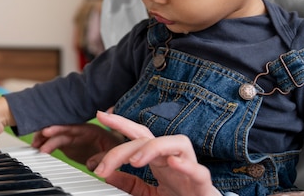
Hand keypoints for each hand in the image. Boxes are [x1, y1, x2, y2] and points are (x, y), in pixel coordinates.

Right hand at [32, 122, 124, 167]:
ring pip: (55, 137)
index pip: (72, 127)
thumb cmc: (117, 146)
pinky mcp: (69, 145)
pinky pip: (55, 144)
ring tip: (34, 146)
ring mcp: (73, 138)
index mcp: (90, 129)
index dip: (59, 128)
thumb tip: (91, 166)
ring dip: (44, 139)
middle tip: (37, 138)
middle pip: (61, 130)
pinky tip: (38, 149)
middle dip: (48, 133)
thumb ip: (103, 157)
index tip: (47, 130)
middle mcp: (79, 131)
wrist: (117, 150)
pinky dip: (46, 145)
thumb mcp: (113, 150)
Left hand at [93, 111, 220, 195]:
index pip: (138, 135)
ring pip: (177, 143)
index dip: (120, 123)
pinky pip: (198, 170)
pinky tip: (173, 162)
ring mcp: (190, 167)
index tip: (101, 115)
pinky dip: (186, 165)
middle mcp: (174, 157)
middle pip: (150, 139)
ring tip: (135, 161)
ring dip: (154, 148)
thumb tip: (108, 174)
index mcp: (160, 159)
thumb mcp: (148, 192)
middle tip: (103, 166)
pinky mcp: (203, 183)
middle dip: (125, 145)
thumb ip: (130, 183)